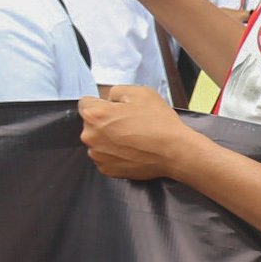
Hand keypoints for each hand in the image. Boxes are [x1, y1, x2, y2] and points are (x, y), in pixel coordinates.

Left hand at [77, 86, 206, 181]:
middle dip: (105, 122)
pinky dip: (116, 155)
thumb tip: (108, 99)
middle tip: (129, 124)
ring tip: (132, 139)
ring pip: (98, 142)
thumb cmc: (159, 122)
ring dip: (109, 139)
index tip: (117, 109)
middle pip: (91, 124)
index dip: (103, 103)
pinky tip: (132, 151)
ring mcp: (98, 155)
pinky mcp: (107, 170)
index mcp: (94, 114)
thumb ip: (116, 91)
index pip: (85, 102)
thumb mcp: (141, 92)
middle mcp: (90, 136)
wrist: (175, 152)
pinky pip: (106, 158)